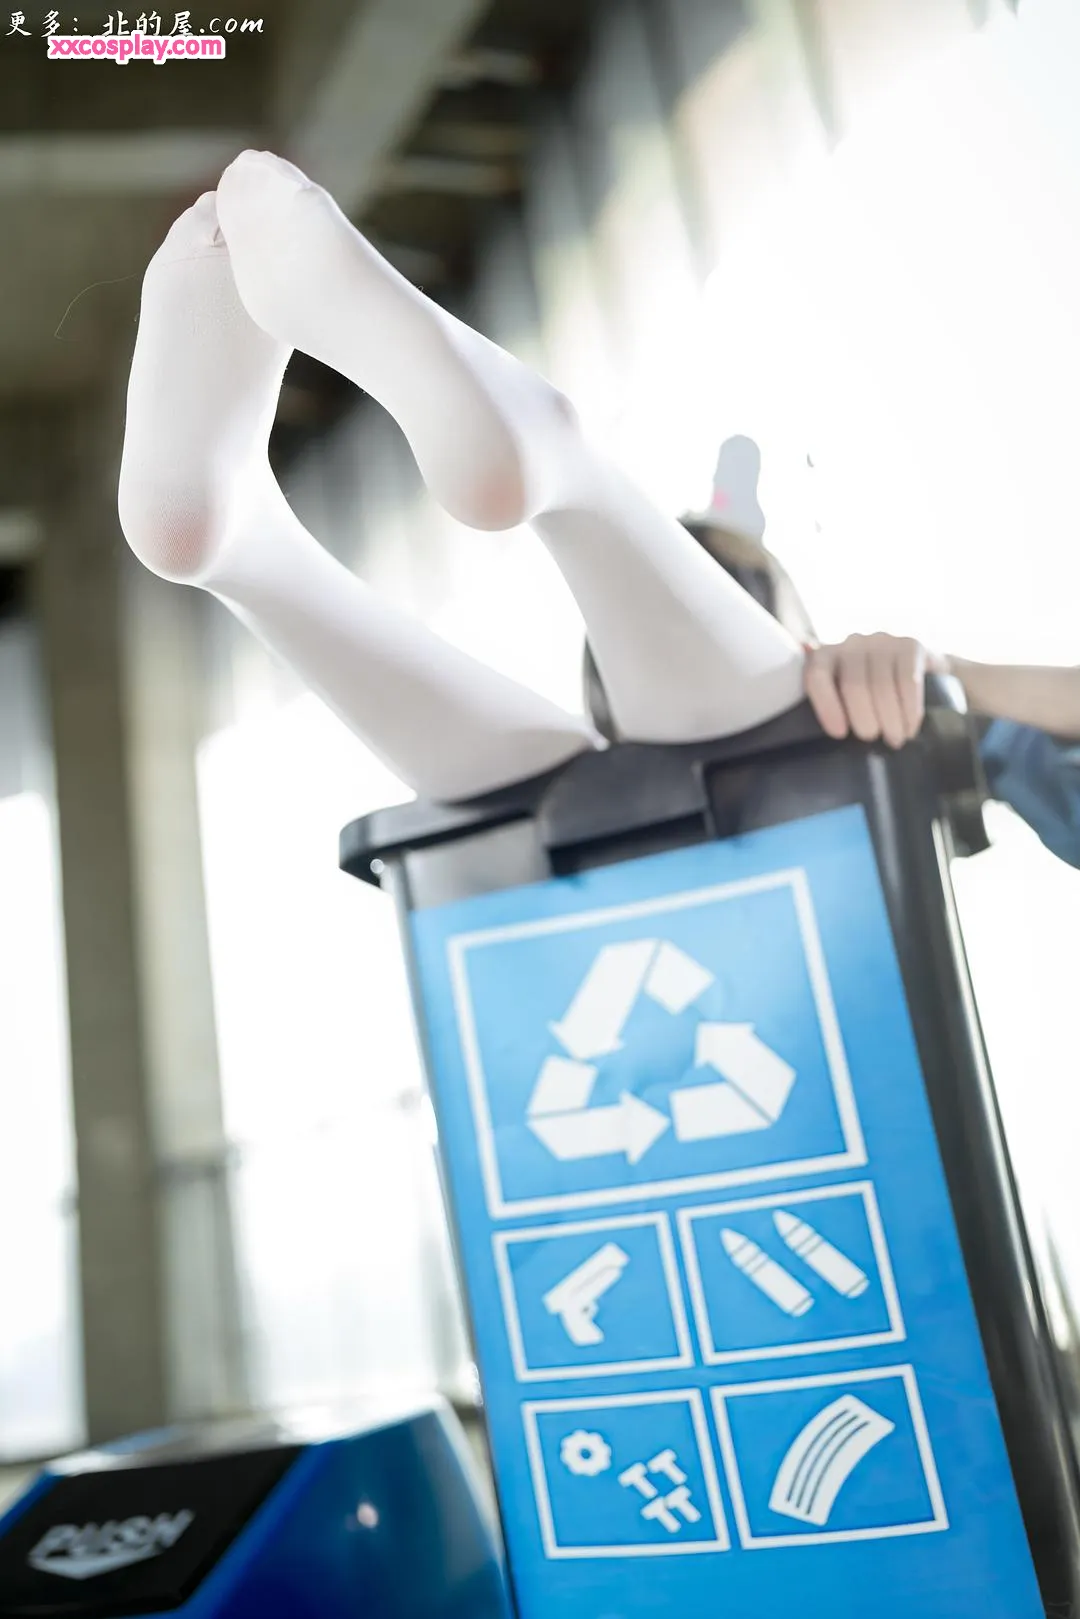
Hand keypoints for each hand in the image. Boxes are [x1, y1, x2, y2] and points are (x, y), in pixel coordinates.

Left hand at [803, 633, 947, 748]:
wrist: (916, 672)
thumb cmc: (870, 697)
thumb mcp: (845, 701)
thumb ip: (833, 711)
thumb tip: (830, 737)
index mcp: (825, 657)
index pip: (817, 675)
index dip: (826, 705)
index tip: (839, 734)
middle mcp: (852, 644)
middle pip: (854, 684)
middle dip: (864, 719)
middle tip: (872, 739)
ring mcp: (882, 641)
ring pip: (881, 684)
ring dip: (890, 719)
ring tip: (894, 740)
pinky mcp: (911, 645)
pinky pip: (908, 680)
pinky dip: (909, 710)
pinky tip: (910, 728)